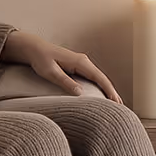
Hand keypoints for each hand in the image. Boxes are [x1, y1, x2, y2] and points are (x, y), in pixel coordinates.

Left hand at [0, 30, 123, 103]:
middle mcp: (84, 61)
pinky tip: (101, 95)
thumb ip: (65, 82)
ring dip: (107, 90)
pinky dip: (100, 86)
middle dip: (112, 92)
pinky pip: (92, 78)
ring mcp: (82, 63)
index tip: (116, 102)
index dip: (109, 91)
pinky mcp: (77, 66)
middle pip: (103, 79)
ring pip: (99, 78)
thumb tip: (80, 93)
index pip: (100, 78)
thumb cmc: (41, 59)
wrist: (34, 48)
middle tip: (121, 107)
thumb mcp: (51, 72)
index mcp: (80, 62)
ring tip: (114, 104)